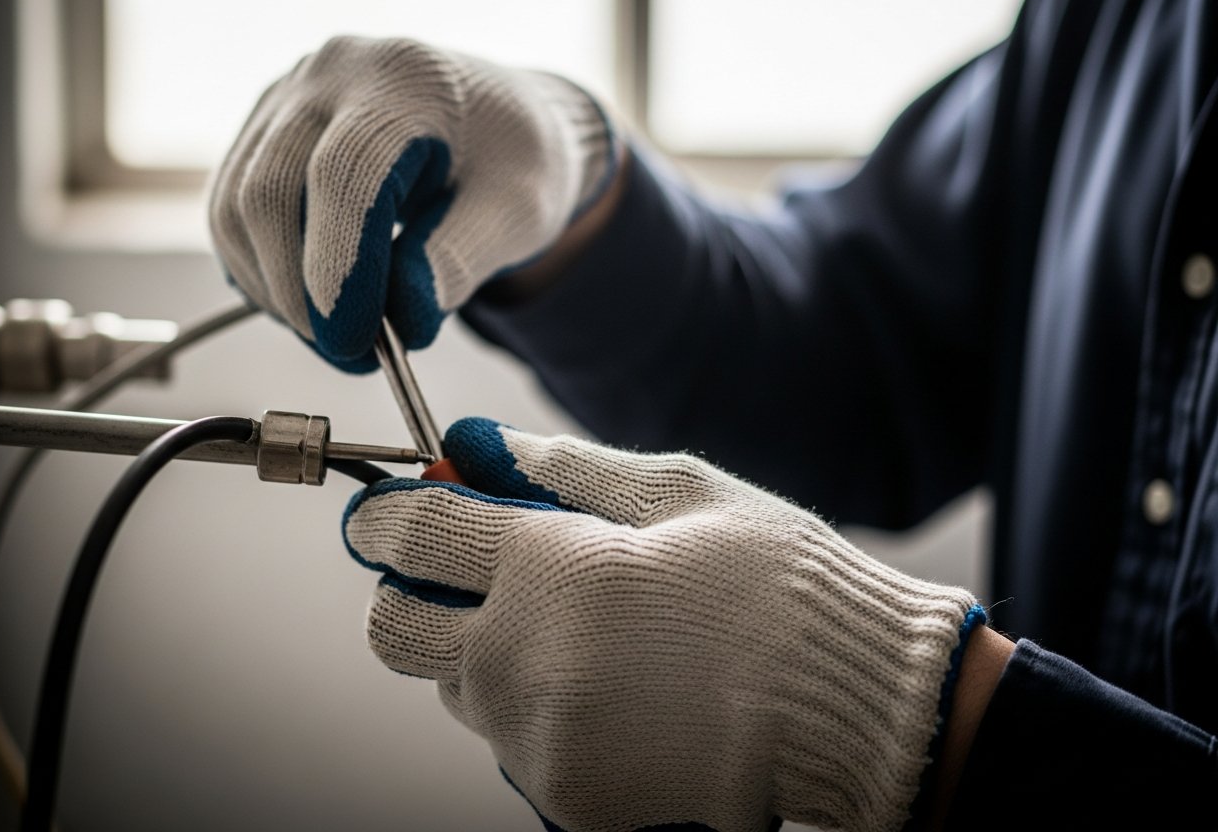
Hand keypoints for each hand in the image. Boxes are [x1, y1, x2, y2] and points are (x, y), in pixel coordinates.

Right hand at [208, 36, 618, 370]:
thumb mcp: (518, 211)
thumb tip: (401, 322)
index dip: (340, 271)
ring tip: (338, 336)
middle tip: (352, 356)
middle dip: (300, 296)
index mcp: (405, 79)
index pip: (343, 177)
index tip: (356, 344)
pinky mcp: (263, 130)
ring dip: (274, 292)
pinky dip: (260, 272)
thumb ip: (460, 261)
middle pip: (270, 194)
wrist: (501, 118)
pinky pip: (231, 211)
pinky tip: (308, 304)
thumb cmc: (516, 158)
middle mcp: (330, 73)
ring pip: (236, 209)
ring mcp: (286, 98)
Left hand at [344, 418, 983, 831]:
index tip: (393, 513)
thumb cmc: (777, 586)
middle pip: (392, 628)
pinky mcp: (565, 796)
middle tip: (470, 575)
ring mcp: (540, 740)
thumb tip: (478, 446)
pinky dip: (537, 709)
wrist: (854, 708)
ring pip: (454, 689)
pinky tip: (612, 687)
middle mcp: (524, 660)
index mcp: (550, 568)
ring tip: (579, 634)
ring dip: (483, 652)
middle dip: (409, 592)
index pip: (411, 534)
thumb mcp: (680, 493)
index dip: (389, 516)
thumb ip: (563, 468)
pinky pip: (512, 742)